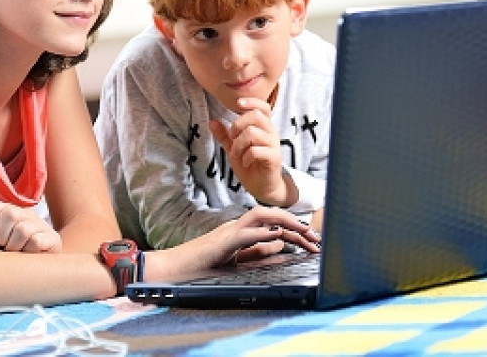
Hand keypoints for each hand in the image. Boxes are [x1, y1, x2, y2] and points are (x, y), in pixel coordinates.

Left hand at [0, 200, 62, 252]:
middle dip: (0, 236)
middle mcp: (26, 214)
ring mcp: (41, 225)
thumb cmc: (10, 252)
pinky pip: (36, 241)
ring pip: (22, 229)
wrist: (41, 265)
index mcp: (10, 211)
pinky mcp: (52, 239)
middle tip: (1, 247)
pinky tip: (26, 255)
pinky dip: (27, 251)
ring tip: (14, 253)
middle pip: (9, 214)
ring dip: (13, 246)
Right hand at [157, 206, 320, 280]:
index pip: (274, 226)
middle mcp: (237, 227)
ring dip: (284, 222)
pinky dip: (261, 233)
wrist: (170, 270)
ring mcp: (228, 233)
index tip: (313, 242)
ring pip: (260, 216)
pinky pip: (244, 234)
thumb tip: (281, 245)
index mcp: (242, 232)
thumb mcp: (235, 260)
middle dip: (297, 225)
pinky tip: (277, 236)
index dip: (296, 231)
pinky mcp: (220, 243)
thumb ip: (257, 251)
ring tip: (303, 230)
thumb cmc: (198, 266)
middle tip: (316, 239)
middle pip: (272, 217)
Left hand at [209, 97, 294, 206]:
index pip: (263, 107)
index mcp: (263, 127)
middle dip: (238, 124)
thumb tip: (211, 121)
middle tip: (232, 138)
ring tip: (236, 153)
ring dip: (239, 144)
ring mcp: (274, 145)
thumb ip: (225, 135)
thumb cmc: (250, 165)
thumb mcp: (233, 148)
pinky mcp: (274, 158)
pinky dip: (246, 156)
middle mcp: (271, 133)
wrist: (262, 186)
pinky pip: (256, 150)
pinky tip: (245, 162)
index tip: (238, 103)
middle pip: (256, 115)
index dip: (252, 102)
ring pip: (253, 133)